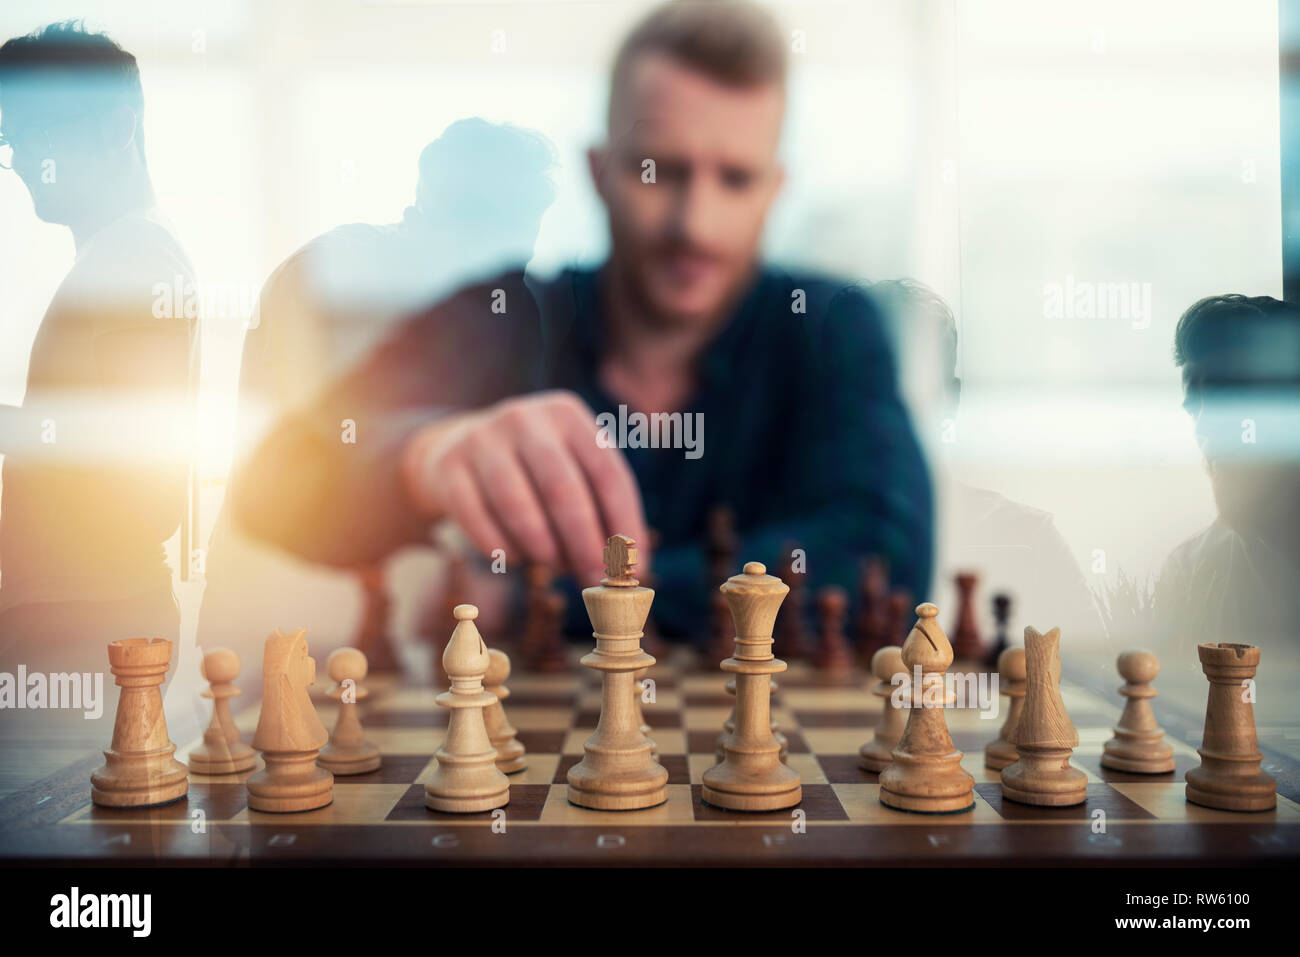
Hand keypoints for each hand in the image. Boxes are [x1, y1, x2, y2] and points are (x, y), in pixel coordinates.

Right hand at [402, 391, 647, 581]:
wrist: (458, 448)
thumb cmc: (533, 471)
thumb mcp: (570, 470)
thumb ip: (600, 511)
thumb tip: (632, 573)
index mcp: (568, 415)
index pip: (608, 474)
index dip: (624, 525)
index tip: (631, 568)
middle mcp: (525, 418)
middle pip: (563, 489)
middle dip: (584, 543)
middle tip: (594, 581)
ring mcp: (482, 438)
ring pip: (518, 505)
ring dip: (542, 547)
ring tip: (554, 565)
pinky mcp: (448, 466)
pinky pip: (477, 518)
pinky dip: (501, 547)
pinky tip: (515, 558)